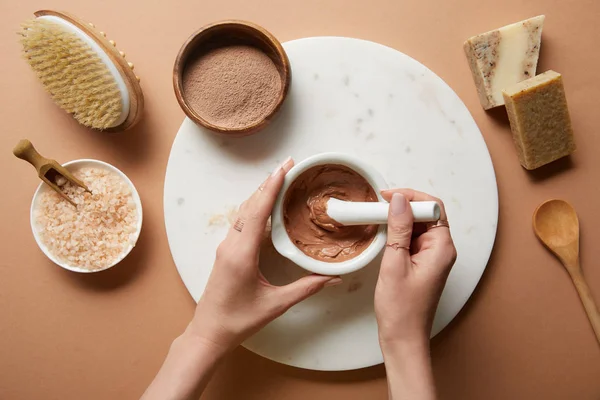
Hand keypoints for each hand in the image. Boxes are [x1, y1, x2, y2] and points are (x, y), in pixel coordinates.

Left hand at [186, 157, 341, 353]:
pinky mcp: (226, 252)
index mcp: (242, 254)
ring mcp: (226, 247)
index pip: (258, 211)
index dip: (272, 187)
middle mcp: (231, 245)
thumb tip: (333, 277)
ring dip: (261, 193)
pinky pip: (240, 222)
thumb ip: (306, 288)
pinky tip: (266, 205)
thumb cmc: (238, 320)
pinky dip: (255, 207)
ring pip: (243, 211)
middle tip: (289, 165)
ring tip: (280, 179)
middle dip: (269, 183)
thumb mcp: (276, 305)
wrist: (209, 332)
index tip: (284, 168)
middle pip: (250, 205)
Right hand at [375, 189, 456, 345]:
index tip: (387, 196)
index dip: (411, 196)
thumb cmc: (401, 310)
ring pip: (418, 226)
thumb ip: (399, 229)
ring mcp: (432, 257)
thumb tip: (399, 200)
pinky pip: (412, 239)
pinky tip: (383, 235)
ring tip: (377, 220)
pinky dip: (398, 233)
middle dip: (403, 206)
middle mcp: (441, 250)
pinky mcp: (422, 264)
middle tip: (378, 206)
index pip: (433, 207)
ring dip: (399, 220)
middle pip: (426, 214)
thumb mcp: (395, 263)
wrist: (402, 339)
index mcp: (441, 248)